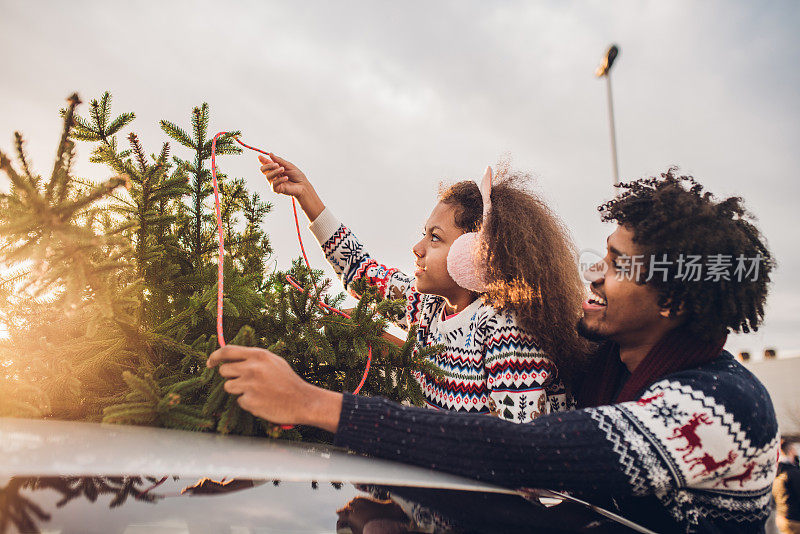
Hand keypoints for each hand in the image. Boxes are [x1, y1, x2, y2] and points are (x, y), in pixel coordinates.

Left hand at [206, 345, 341, 431]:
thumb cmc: (287, 380)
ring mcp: (250, 385)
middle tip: (244, 381)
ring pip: (229, 386)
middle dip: (230, 376)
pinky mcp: (250, 401)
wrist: (303, 401)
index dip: (214, 356)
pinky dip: (248, 402)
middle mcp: (252, 368)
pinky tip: (263, 401)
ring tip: (257, 391)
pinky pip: (239, 401)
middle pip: (224, 370)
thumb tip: (228, 358)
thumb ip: (252, 358)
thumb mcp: (273, 361)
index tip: (209, 363)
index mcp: (258, 355)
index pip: (227, 351)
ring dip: (239, 390)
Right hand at [258, 153, 324, 220]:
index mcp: (275, 169)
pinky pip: (274, 183)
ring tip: (283, 169)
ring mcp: (274, 182)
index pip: (266, 164)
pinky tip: (286, 178)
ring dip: (275, 171)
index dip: (262, 160)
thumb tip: (270, 154)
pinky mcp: (276, 189)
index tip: (259, 156)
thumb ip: (279, 160)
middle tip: (276, 164)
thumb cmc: (297, 175)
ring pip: (267, 176)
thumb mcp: (288, 165)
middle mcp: (273, 175)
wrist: (303, 185)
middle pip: (263, 169)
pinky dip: (280, 179)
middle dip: (268, 165)